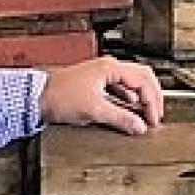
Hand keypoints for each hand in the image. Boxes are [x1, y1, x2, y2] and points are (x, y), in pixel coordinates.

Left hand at [38, 57, 163, 134]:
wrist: (37, 98)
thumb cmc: (60, 97)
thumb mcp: (94, 110)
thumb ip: (120, 118)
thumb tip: (139, 126)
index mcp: (111, 68)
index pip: (143, 81)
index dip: (152, 102)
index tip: (154, 119)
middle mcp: (108, 68)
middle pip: (142, 77)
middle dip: (152, 97)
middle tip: (156, 115)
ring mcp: (102, 75)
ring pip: (132, 82)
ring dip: (141, 98)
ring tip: (146, 115)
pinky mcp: (96, 84)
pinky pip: (120, 89)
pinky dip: (129, 99)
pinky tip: (129, 111)